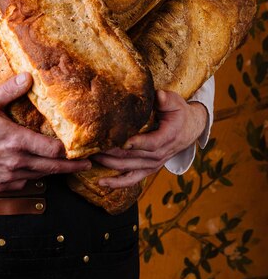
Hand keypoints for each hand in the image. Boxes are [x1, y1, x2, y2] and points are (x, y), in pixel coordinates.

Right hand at [0, 72, 90, 191]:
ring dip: (52, 172)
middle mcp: (15, 162)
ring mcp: (7, 176)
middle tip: (87, 165)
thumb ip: (10, 90)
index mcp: (16, 141)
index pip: (53, 150)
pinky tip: (34, 169)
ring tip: (64, 167)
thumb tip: (29, 77)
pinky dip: (32, 177)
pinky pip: (22, 183)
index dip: (70, 151)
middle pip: (52, 168)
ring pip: (39, 177)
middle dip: (71, 167)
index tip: (83, 149)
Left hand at [93, 90, 207, 188]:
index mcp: (167, 137)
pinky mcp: (147, 170)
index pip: (152, 143)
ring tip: (90, 158)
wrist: (188, 130)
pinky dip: (116, 183)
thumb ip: (166, 100)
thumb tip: (158, 95)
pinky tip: (101, 183)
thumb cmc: (178, 113)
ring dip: (108, 164)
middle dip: (111, 153)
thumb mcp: (176, 103)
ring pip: (128, 168)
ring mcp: (153, 164)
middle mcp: (159, 155)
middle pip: (133, 157)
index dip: (137, 143)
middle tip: (92, 147)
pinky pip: (131, 180)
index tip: (121, 141)